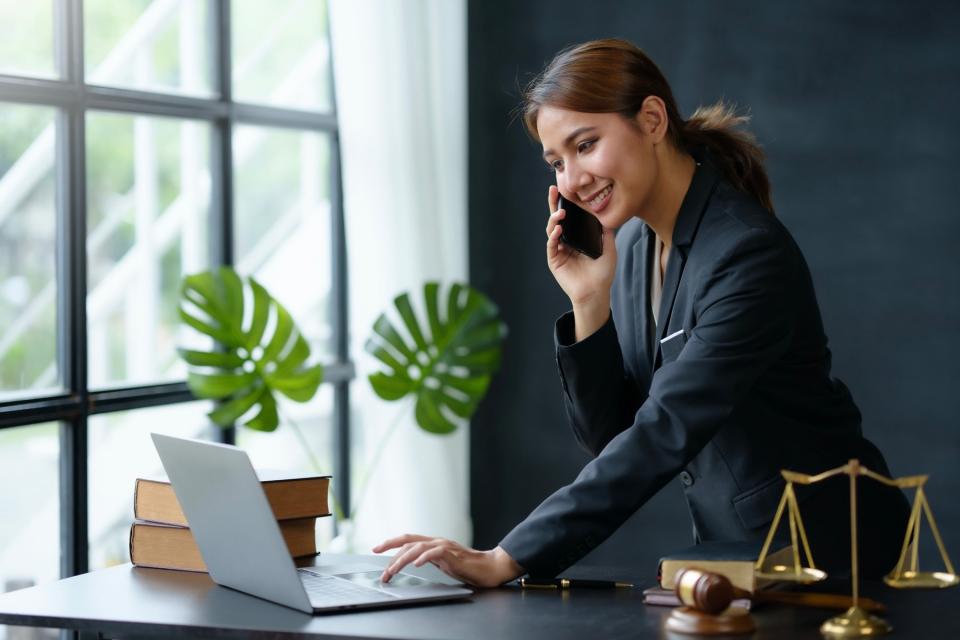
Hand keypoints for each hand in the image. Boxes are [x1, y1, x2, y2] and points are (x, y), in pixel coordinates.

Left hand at [373, 534, 523, 587]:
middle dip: (391, 555)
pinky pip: (435, 553)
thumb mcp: (443, 563)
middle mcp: (437, 541)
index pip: (408, 540)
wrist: (489, 567)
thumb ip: (430, 559)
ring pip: (418, 548)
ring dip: (402, 560)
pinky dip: (424, 558)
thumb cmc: (467, 567)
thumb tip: (413, 562)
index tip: (376, 548)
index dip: (391, 543)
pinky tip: (416, 564)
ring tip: (393, 571)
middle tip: (383, 572)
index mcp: (433, 543)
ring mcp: (444, 546)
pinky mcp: (453, 554)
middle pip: (408, 542)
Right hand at [546, 185, 616, 338]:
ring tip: (560, 213)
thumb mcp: (609, 247)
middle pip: (557, 219)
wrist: (596, 292)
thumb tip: (605, 214)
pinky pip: (552, 245)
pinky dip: (554, 236)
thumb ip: (606, 232)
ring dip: (554, 219)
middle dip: (554, 204)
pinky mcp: (554, 260)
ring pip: (552, 229)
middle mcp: (566, 241)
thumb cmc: (603, 273)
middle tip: (554, 190)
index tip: (566, 189)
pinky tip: (558, 228)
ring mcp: (559, 250)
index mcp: (577, 237)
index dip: (567, 203)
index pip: (570, 217)